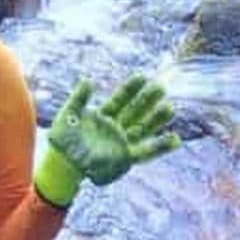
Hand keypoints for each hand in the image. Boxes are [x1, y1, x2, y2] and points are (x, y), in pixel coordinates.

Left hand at [34, 75, 180, 206]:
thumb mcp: (69, 114)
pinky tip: (176, 139)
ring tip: (169, 108)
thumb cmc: (63, 140)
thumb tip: (90, 80)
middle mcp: (115, 128)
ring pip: (142, 128)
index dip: (130, 89)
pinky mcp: (125, 157)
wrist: (63, 163)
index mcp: (103, 116)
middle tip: (161, 87)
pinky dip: (161, 146)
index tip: (142, 76)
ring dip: (156, 119)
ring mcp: (121, 142)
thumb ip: (79, 97)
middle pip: (135, 111)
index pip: (120, 99)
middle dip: (147, 100)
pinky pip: (146, 151)